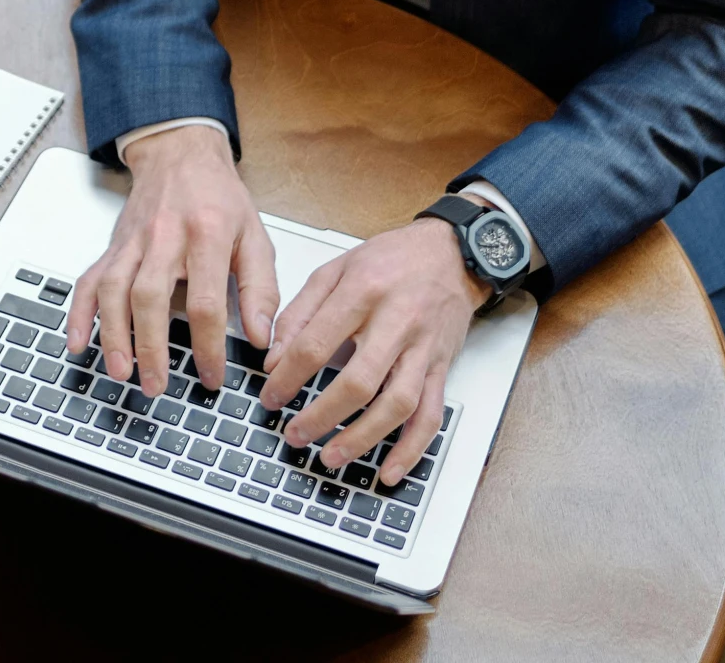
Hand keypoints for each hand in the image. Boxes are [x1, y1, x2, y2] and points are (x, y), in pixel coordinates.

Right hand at [65, 125, 280, 399]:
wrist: (180, 154)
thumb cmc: (218, 198)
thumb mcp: (255, 235)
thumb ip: (260, 287)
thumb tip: (262, 337)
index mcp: (207, 234)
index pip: (205, 300)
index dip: (208, 344)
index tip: (211, 376)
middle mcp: (164, 237)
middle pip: (149, 296)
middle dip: (150, 346)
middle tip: (156, 385)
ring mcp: (132, 242)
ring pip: (113, 289)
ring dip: (113, 334)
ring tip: (121, 372)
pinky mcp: (112, 247)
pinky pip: (88, 280)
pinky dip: (78, 312)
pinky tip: (77, 341)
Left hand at [256, 218, 483, 486]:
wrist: (452, 254)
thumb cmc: (393, 259)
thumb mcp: (337, 268)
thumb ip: (301, 311)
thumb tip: (274, 357)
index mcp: (363, 291)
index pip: (318, 343)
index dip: (289, 376)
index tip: (271, 395)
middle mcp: (397, 322)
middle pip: (359, 381)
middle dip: (322, 415)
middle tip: (295, 434)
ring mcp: (423, 349)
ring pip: (397, 404)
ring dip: (363, 438)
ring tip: (332, 457)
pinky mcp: (440, 368)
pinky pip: (431, 415)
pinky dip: (412, 449)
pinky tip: (389, 470)